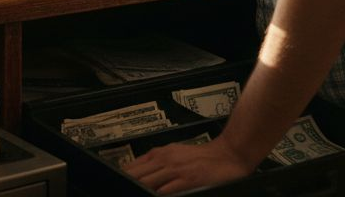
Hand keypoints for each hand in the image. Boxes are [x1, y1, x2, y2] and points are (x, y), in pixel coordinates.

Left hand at [122, 140, 251, 194]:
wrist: (227, 154)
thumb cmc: (201, 157)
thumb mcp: (174, 153)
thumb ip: (156, 163)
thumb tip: (137, 174)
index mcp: (160, 153)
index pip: (133, 167)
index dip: (123, 178)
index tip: (117, 185)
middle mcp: (165, 159)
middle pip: (137, 175)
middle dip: (128, 185)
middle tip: (121, 191)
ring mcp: (176, 169)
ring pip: (148, 182)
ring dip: (140, 190)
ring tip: (133, 194)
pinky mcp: (188, 179)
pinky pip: (167, 190)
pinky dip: (158, 195)